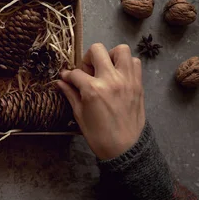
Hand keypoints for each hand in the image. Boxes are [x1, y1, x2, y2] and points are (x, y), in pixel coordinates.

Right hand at [57, 43, 144, 159]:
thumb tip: (60, 81)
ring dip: (110, 56)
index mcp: (93, 89)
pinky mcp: (138, 84)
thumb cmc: (99, 135)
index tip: (66, 78)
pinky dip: (126, 64)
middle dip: (88, 58)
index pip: (75, 73)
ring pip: (120, 50)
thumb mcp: (79, 115)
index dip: (68, 75)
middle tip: (87, 71)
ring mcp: (127, 80)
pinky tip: (118, 75)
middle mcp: (110, 79)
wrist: (125, 149)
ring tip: (105, 69)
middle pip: (97, 50)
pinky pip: (135, 62)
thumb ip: (70, 94)